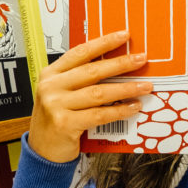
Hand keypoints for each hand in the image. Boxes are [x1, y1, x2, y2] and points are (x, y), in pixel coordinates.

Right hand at [30, 30, 151, 162]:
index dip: (104, 42)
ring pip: (99, 93)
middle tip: (142, 59)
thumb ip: (80, 80)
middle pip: (93, 70)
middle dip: (121, 63)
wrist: (41, 151)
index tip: (125, 36)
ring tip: (145, 86)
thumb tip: (115, 65)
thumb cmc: (57, 120)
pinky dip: (119, 110)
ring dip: (126, 88)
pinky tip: (133, 107)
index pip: (81, 52)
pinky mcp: (64, 123)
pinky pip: (99, 114)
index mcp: (51, 74)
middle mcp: (51, 87)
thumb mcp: (61, 94)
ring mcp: (56, 105)